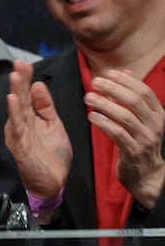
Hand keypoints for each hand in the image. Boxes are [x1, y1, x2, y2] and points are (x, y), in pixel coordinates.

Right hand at [3, 59, 72, 213]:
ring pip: (17, 110)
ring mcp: (19, 135)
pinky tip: (14, 101)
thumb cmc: (51, 157)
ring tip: (16, 77)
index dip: (27, 79)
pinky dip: (15, 113)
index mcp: (31, 118)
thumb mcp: (54, 126)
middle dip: (20, 81)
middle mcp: (22, 124)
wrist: (52, 184)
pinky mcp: (20, 147)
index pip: (28, 94)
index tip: (26, 63)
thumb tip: (39, 85)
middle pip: (20, 99)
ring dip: (16, 93)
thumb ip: (46, 106)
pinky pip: (17, 128)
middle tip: (19, 64)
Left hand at [86, 69, 164, 209]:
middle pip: (135, 101)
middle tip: (94, 82)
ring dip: (105, 105)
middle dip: (114, 89)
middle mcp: (154, 124)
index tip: (108, 73)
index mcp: (157, 113)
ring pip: (125, 117)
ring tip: (88, 97)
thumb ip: (132, 96)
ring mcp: (145, 138)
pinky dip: (104, 123)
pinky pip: (117, 134)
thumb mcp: (141, 118)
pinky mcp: (133, 151)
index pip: (144, 91)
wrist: (146, 174)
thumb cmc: (139, 140)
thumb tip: (124, 71)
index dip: (126, 80)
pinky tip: (92, 116)